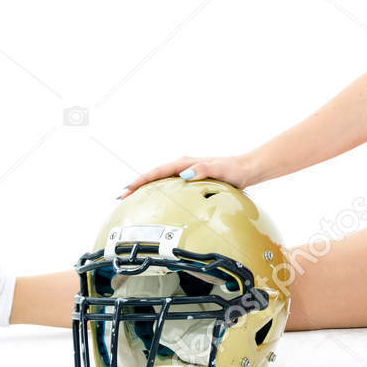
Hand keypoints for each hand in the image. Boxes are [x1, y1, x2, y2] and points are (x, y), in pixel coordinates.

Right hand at [117, 154, 255, 200]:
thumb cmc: (233, 170)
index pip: (157, 172)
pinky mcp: (191, 180)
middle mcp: (183, 167)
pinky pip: (170, 186)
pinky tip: (156, 203)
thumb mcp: (219, 169)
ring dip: (146, 189)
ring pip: (161, 181)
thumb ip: (203, 169)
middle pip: (154, 176)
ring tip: (132, 200)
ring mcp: (187, 173)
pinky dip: (159, 192)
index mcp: (185, 164)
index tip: (127, 189)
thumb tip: (185, 174)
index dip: (141, 180)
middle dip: (137, 185)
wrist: (246, 171)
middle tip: (121, 198)